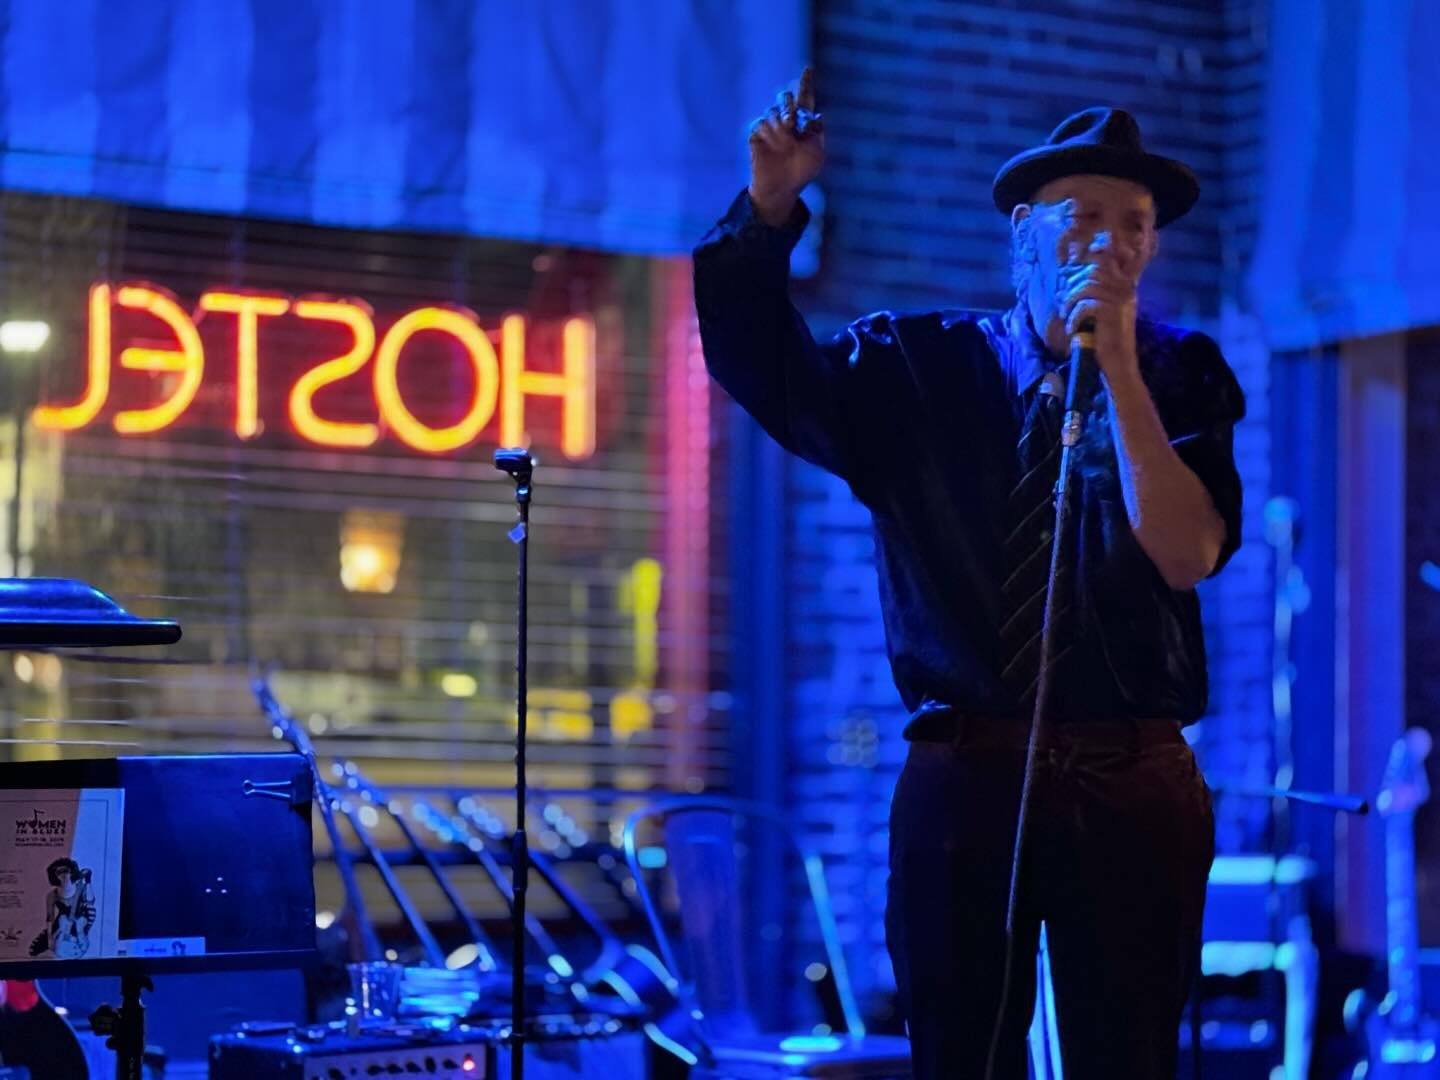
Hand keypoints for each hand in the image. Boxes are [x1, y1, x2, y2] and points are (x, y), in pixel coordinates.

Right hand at [748, 67, 824, 225]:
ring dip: (780, 126)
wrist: (782, 188)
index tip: (808, 69)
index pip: (805, 98)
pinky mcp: (756, 135)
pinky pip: (760, 124)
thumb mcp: (817, 153)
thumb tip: (815, 114)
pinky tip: (773, 146)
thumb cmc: (802, 172)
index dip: (806, 83)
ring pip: (772, 112)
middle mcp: (787, 121)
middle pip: (785, 98)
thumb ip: (817, 131)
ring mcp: (771, 128)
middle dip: (788, 104)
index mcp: (804, 123)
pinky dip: (768, 133)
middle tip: (792, 122)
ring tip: (784, 144)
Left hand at [1059, 260, 1139, 377]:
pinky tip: (1072, 330)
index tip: (1067, 286)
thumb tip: (1065, 278)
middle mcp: (1124, 289)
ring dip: (1070, 302)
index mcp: (1123, 287)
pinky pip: (1085, 305)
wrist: (1117, 364)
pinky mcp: (1110, 312)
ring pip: (1086, 287)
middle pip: (1092, 273)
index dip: (1080, 271)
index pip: (1101, 264)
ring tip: (1066, 316)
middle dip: (1072, 287)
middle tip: (1065, 306)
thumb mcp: (1097, 312)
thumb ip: (1089, 293)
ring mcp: (1119, 299)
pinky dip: (1074, 317)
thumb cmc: (1104, 339)